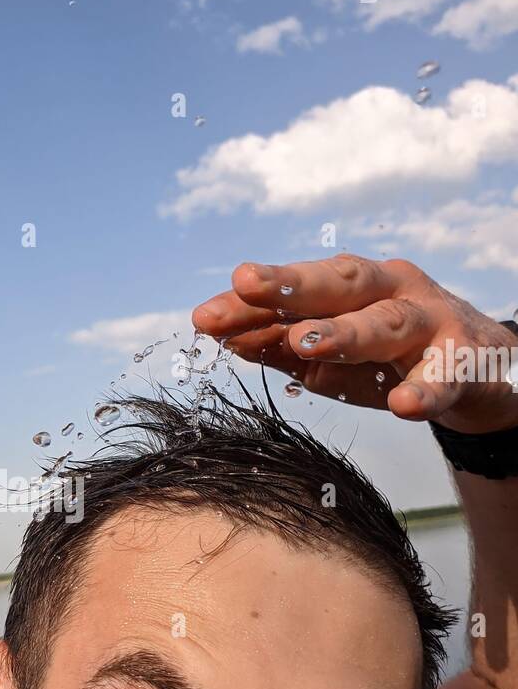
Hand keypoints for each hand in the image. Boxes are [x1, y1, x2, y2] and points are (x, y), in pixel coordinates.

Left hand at [192, 254, 517, 434]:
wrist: (482, 369)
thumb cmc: (394, 356)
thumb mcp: (335, 352)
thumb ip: (283, 346)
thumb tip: (226, 339)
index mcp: (356, 287)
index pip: (297, 290)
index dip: (251, 302)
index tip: (205, 316)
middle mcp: (393, 292)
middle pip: (340, 283)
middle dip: (291, 285)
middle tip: (247, 286)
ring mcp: (431, 323)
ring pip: (387, 323)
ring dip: (345, 331)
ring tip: (305, 343)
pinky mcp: (464, 361)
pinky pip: (443, 378)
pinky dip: (425, 391)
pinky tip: (404, 405)